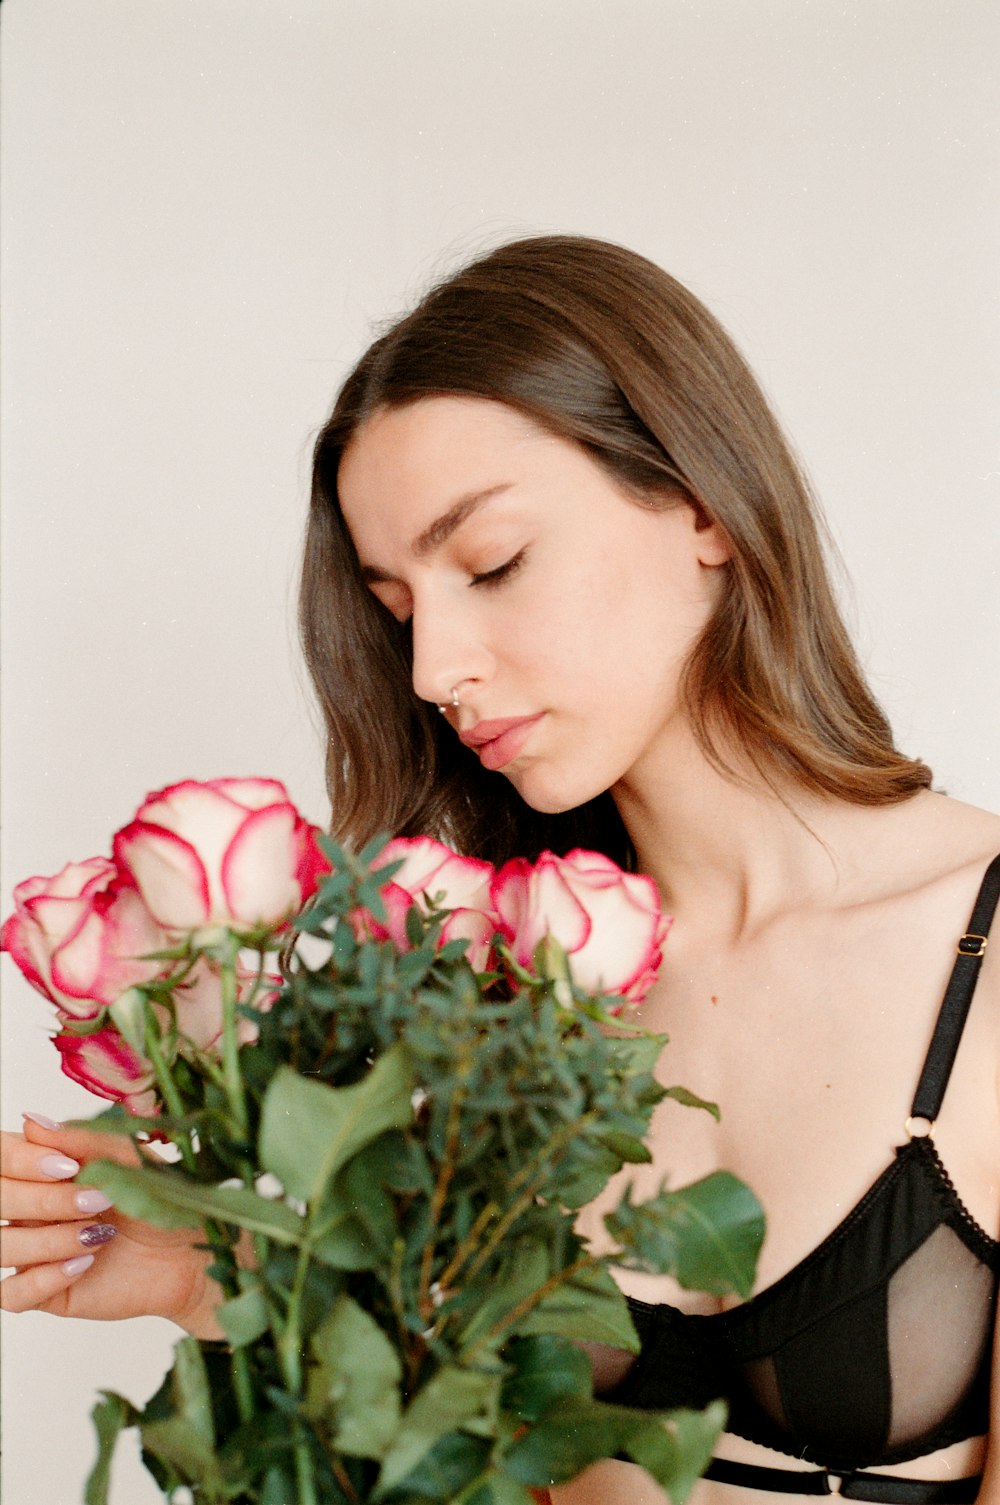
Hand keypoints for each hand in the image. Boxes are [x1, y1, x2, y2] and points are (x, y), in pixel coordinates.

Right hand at [0, 1115, 224, 1336]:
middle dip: (42, 1200)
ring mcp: (31, 1251)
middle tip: (94, 1201)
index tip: (66, 1166)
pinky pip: (10, 1294)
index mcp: (39, 1168)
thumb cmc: (158, 1196)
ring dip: (46, 1240)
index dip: (20, 1161)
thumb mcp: (126, 1156)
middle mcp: (26, 1207)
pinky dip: (43, 1278)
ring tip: (97, 1235)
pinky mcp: (44, 1291)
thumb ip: (80, 1138)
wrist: (188, 1249)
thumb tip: (32, 1122)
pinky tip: (83, 1264)